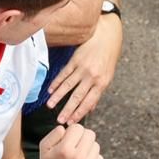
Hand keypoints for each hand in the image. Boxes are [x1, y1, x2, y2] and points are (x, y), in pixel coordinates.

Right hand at [36, 123, 103, 158]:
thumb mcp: (44, 147)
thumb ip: (55, 133)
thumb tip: (68, 128)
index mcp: (65, 150)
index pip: (78, 128)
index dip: (72, 131)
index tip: (68, 138)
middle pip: (90, 134)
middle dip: (82, 137)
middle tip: (75, 144)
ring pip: (96, 145)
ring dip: (87, 148)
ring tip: (78, 156)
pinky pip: (100, 158)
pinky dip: (92, 158)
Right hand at [46, 5, 122, 123]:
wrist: (107, 36)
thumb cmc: (108, 57)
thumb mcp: (107, 76)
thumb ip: (98, 92)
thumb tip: (90, 108)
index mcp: (102, 83)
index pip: (89, 102)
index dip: (79, 113)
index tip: (72, 122)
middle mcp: (92, 77)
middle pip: (77, 97)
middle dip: (67, 110)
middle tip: (59, 120)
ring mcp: (82, 68)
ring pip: (68, 86)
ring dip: (58, 97)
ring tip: (50, 105)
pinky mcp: (75, 60)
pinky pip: (64, 74)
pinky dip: (56, 82)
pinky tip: (50, 90)